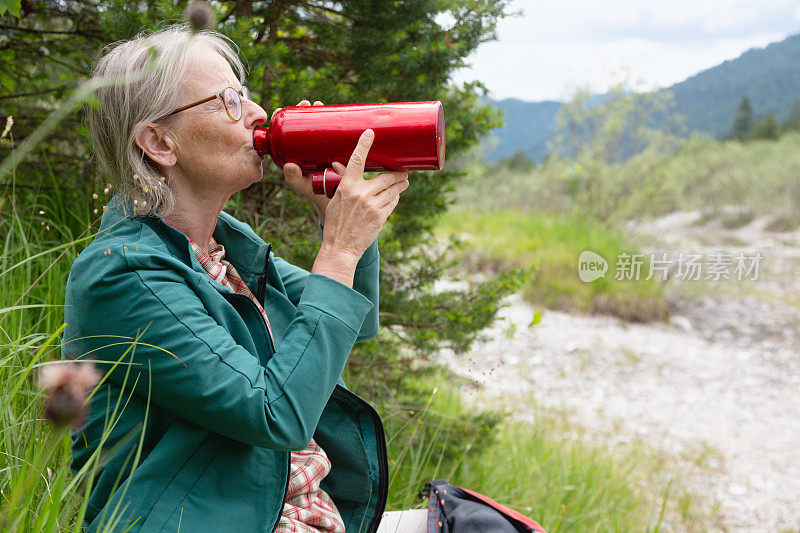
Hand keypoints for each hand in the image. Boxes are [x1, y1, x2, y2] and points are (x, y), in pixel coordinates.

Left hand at [278, 100, 329, 222]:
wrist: (336, 198)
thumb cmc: (316, 192)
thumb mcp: (303, 185)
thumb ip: (294, 178)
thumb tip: (289, 166)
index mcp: (294, 153)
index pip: (285, 131)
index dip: (281, 118)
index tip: (281, 110)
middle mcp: (307, 147)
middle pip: (302, 123)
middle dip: (303, 110)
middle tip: (307, 104)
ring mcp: (322, 146)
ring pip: (318, 124)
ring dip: (318, 110)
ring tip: (320, 105)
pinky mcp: (337, 147)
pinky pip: (333, 131)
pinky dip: (334, 119)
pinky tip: (336, 110)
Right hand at [320, 129, 408, 258]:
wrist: (341, 247)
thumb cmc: (336, 223)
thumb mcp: (335, 200)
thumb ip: (342, 183)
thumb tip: (339, 165)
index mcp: (346, 186)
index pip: (356, 160)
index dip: (364, 145)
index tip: (370, 133)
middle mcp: (361, 193)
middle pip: (386, 177)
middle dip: (397, 174)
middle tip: (403, 172)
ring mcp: (372, 205)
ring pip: (393, 190)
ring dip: (400, 185)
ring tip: (404, 182)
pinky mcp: (380, 217)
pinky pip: (392, 203)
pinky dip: (394, 199)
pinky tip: (395, 197)